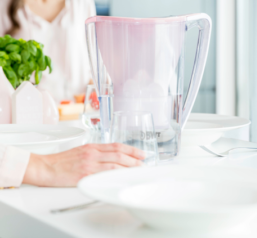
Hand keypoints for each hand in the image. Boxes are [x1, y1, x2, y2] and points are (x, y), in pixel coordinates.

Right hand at [23, 143, 144, 186]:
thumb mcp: (82, 150)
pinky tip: (123, 177)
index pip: (116, 146)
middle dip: (134, 158)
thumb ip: (97, 152)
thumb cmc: (62, 160)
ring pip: (115, 164)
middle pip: (119, 154)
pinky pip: (104, 175)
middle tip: (143, 161)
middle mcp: (93, 153)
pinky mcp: (85, 175)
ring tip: (138, 170)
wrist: (46, 167)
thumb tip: (112, 156)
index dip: (131, 149)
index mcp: (92, 146)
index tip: (140, 153)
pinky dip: (116, 175)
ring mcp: (89, 164)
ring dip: (129, 167)